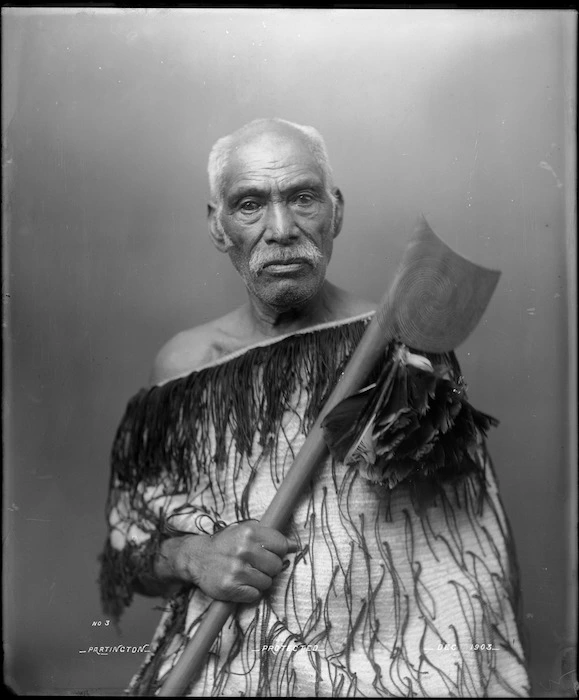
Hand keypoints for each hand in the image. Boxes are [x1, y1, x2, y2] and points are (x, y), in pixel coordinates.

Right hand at [171, 521, 297, 602]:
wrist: (197, 558)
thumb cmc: (226, 544)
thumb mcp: (246, 532)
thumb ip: (270, 537)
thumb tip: (295, 546)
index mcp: (249, 532)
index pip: (281, 545)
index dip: (279, 552)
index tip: (270, 553)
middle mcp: (243, 549)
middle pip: (276, 566)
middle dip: (269, 568)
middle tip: (255, 565)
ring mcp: (237, 570)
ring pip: (267, 582)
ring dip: (259, 581)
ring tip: (245, 573)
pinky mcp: (230, 588)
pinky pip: (255, 595)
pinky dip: (250, 592)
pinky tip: (240, 583)